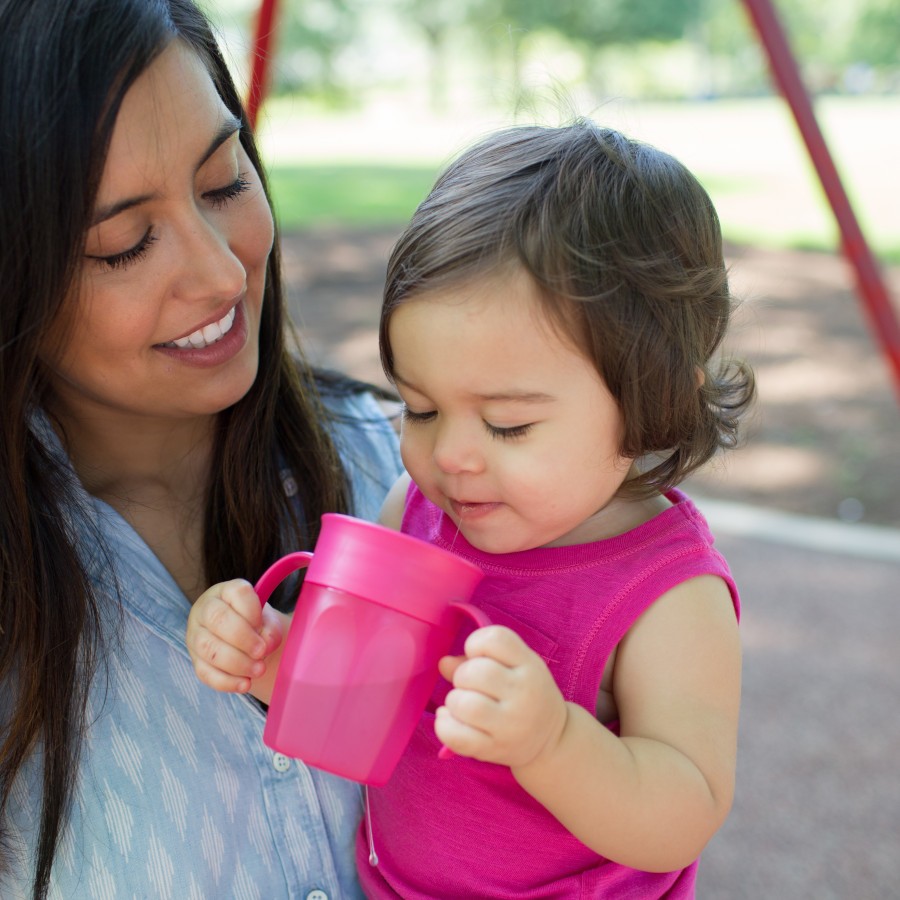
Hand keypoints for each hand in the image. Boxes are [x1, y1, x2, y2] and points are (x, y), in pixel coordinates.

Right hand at [186, 579, 284, 694]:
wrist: (245, 640)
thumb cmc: (255, 623)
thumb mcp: (267, 619)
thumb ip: (271, 627)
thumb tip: (266, 642)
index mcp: (225, 591)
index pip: (237, 592)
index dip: (253, 612)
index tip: (264, 626)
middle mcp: (205, 609)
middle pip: (218, 619)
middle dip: (244, 638)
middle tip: (262, 651)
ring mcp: (196, 635)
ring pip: (209, 648)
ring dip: (237, 663)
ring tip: (259, 670)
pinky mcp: (196, 661)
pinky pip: (206, 673)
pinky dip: (228, 681)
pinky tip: (245, 684)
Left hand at [435, 625, 567, 769]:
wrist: (552, 741)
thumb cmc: (525, 694)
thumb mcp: (514, 668)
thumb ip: (477, 659)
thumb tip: (443, 663)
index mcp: (530, 666)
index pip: (496, 639)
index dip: (476, 643)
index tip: (478, 655)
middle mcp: (524, 694)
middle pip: (475, 672)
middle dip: (462, 675)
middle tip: (470, 685)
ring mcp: (510, 725)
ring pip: (464, 704)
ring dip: (454, 701)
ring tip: (462, 704)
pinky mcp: (495, 749)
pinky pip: (456, 737)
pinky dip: (444, 725)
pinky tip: (450, 719)